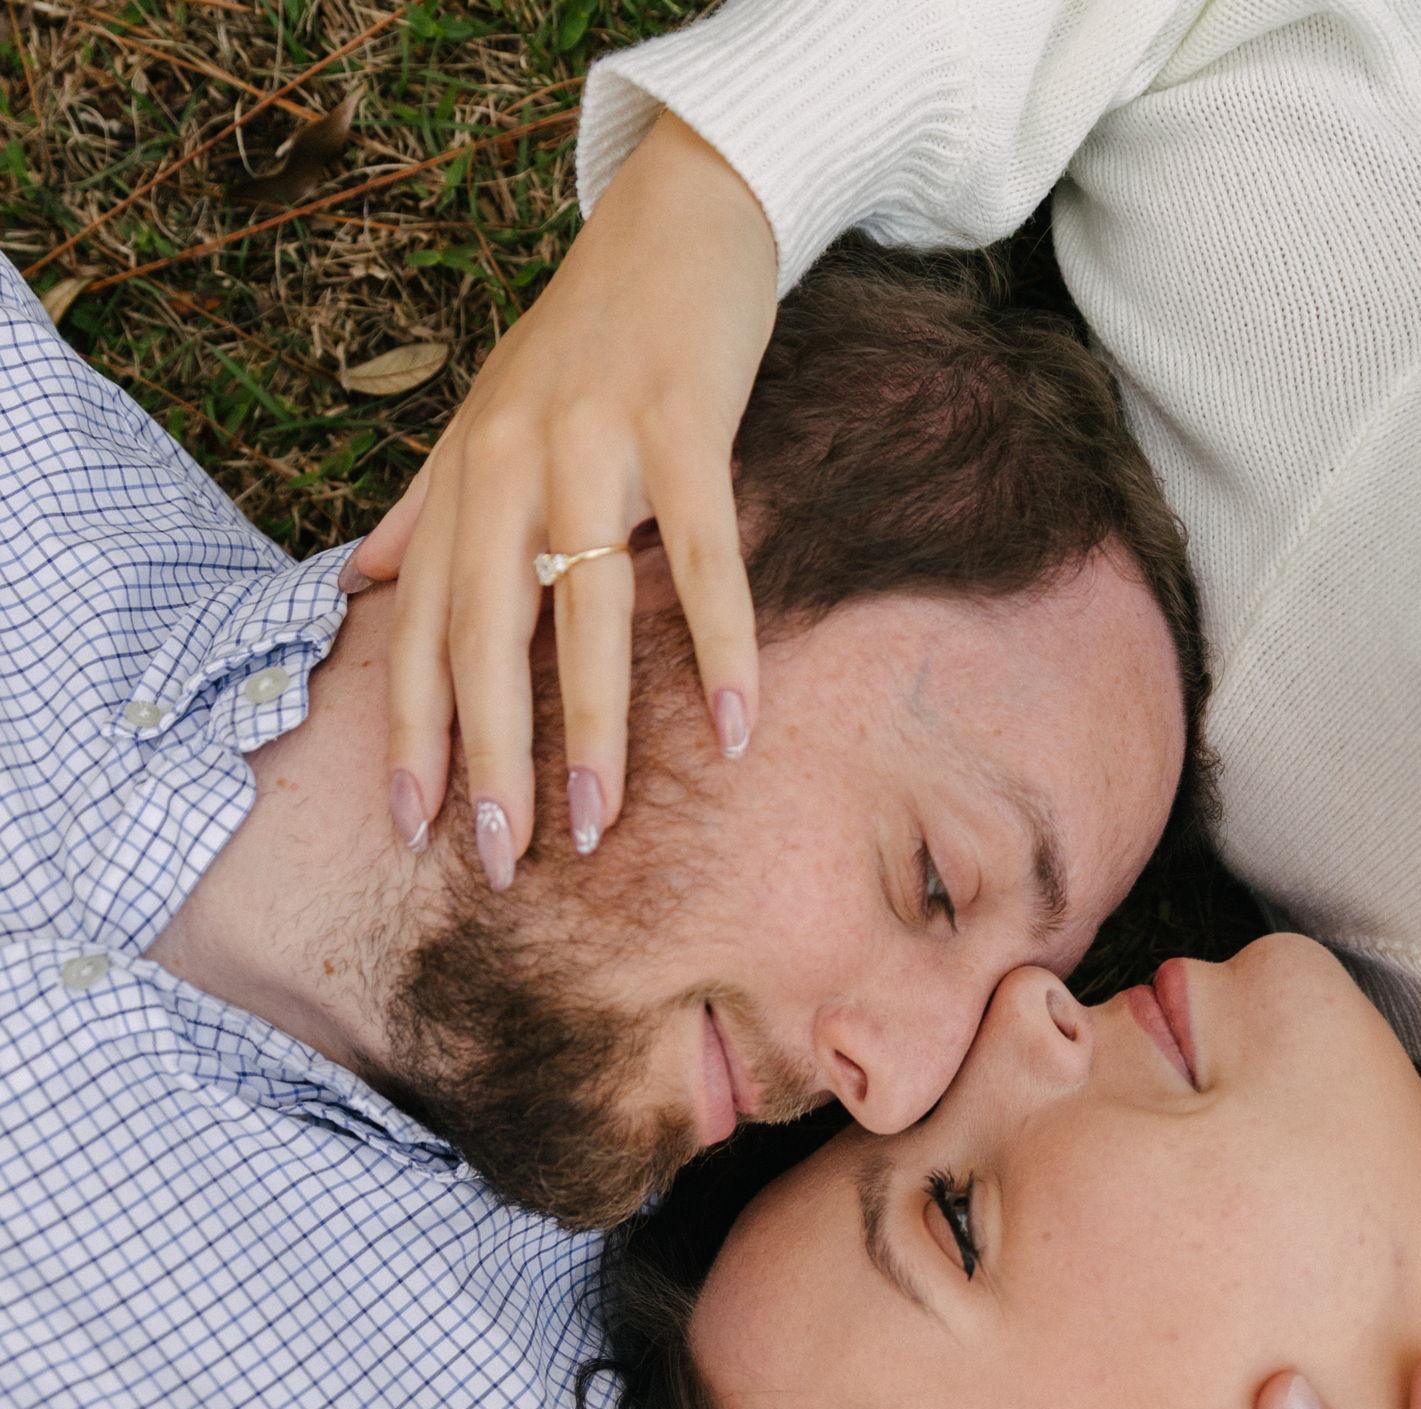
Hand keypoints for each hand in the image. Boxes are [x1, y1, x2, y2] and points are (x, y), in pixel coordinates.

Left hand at [356, 113, 776, 879]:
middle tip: (503, 861)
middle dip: (488, 758)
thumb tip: (363, 583)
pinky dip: (722, 643)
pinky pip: (702, 554)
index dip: (412, 732)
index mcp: (465, 472)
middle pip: (485, 633)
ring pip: (583, 608)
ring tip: (594, 824)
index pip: (423, 625)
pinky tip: (737, 724)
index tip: (415, 830)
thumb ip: (425, 505)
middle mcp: (511, 460)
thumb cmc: (584, 333)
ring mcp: (597, 440)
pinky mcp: (686, 424)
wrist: (675, 216)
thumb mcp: (486, 416)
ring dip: (588, 725)